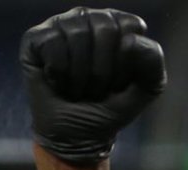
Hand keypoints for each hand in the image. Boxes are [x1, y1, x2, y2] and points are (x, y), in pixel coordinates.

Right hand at [20, 7, 166, 164]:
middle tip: (97, 89)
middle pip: (104, 27)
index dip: (127, 60)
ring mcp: (61, 24)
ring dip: (81, 74)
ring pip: (76, 34)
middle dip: (104, 69)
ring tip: (79, 89)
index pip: (130, 25)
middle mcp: (89, 18)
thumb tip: (133, 40)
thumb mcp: (145, 89)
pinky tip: (58, 83)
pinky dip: (59, 73)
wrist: (77, 133)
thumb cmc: (111, 107)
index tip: (120, 82)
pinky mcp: (35, 38)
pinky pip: (51, 44)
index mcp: (119, 25)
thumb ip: (152, 63)